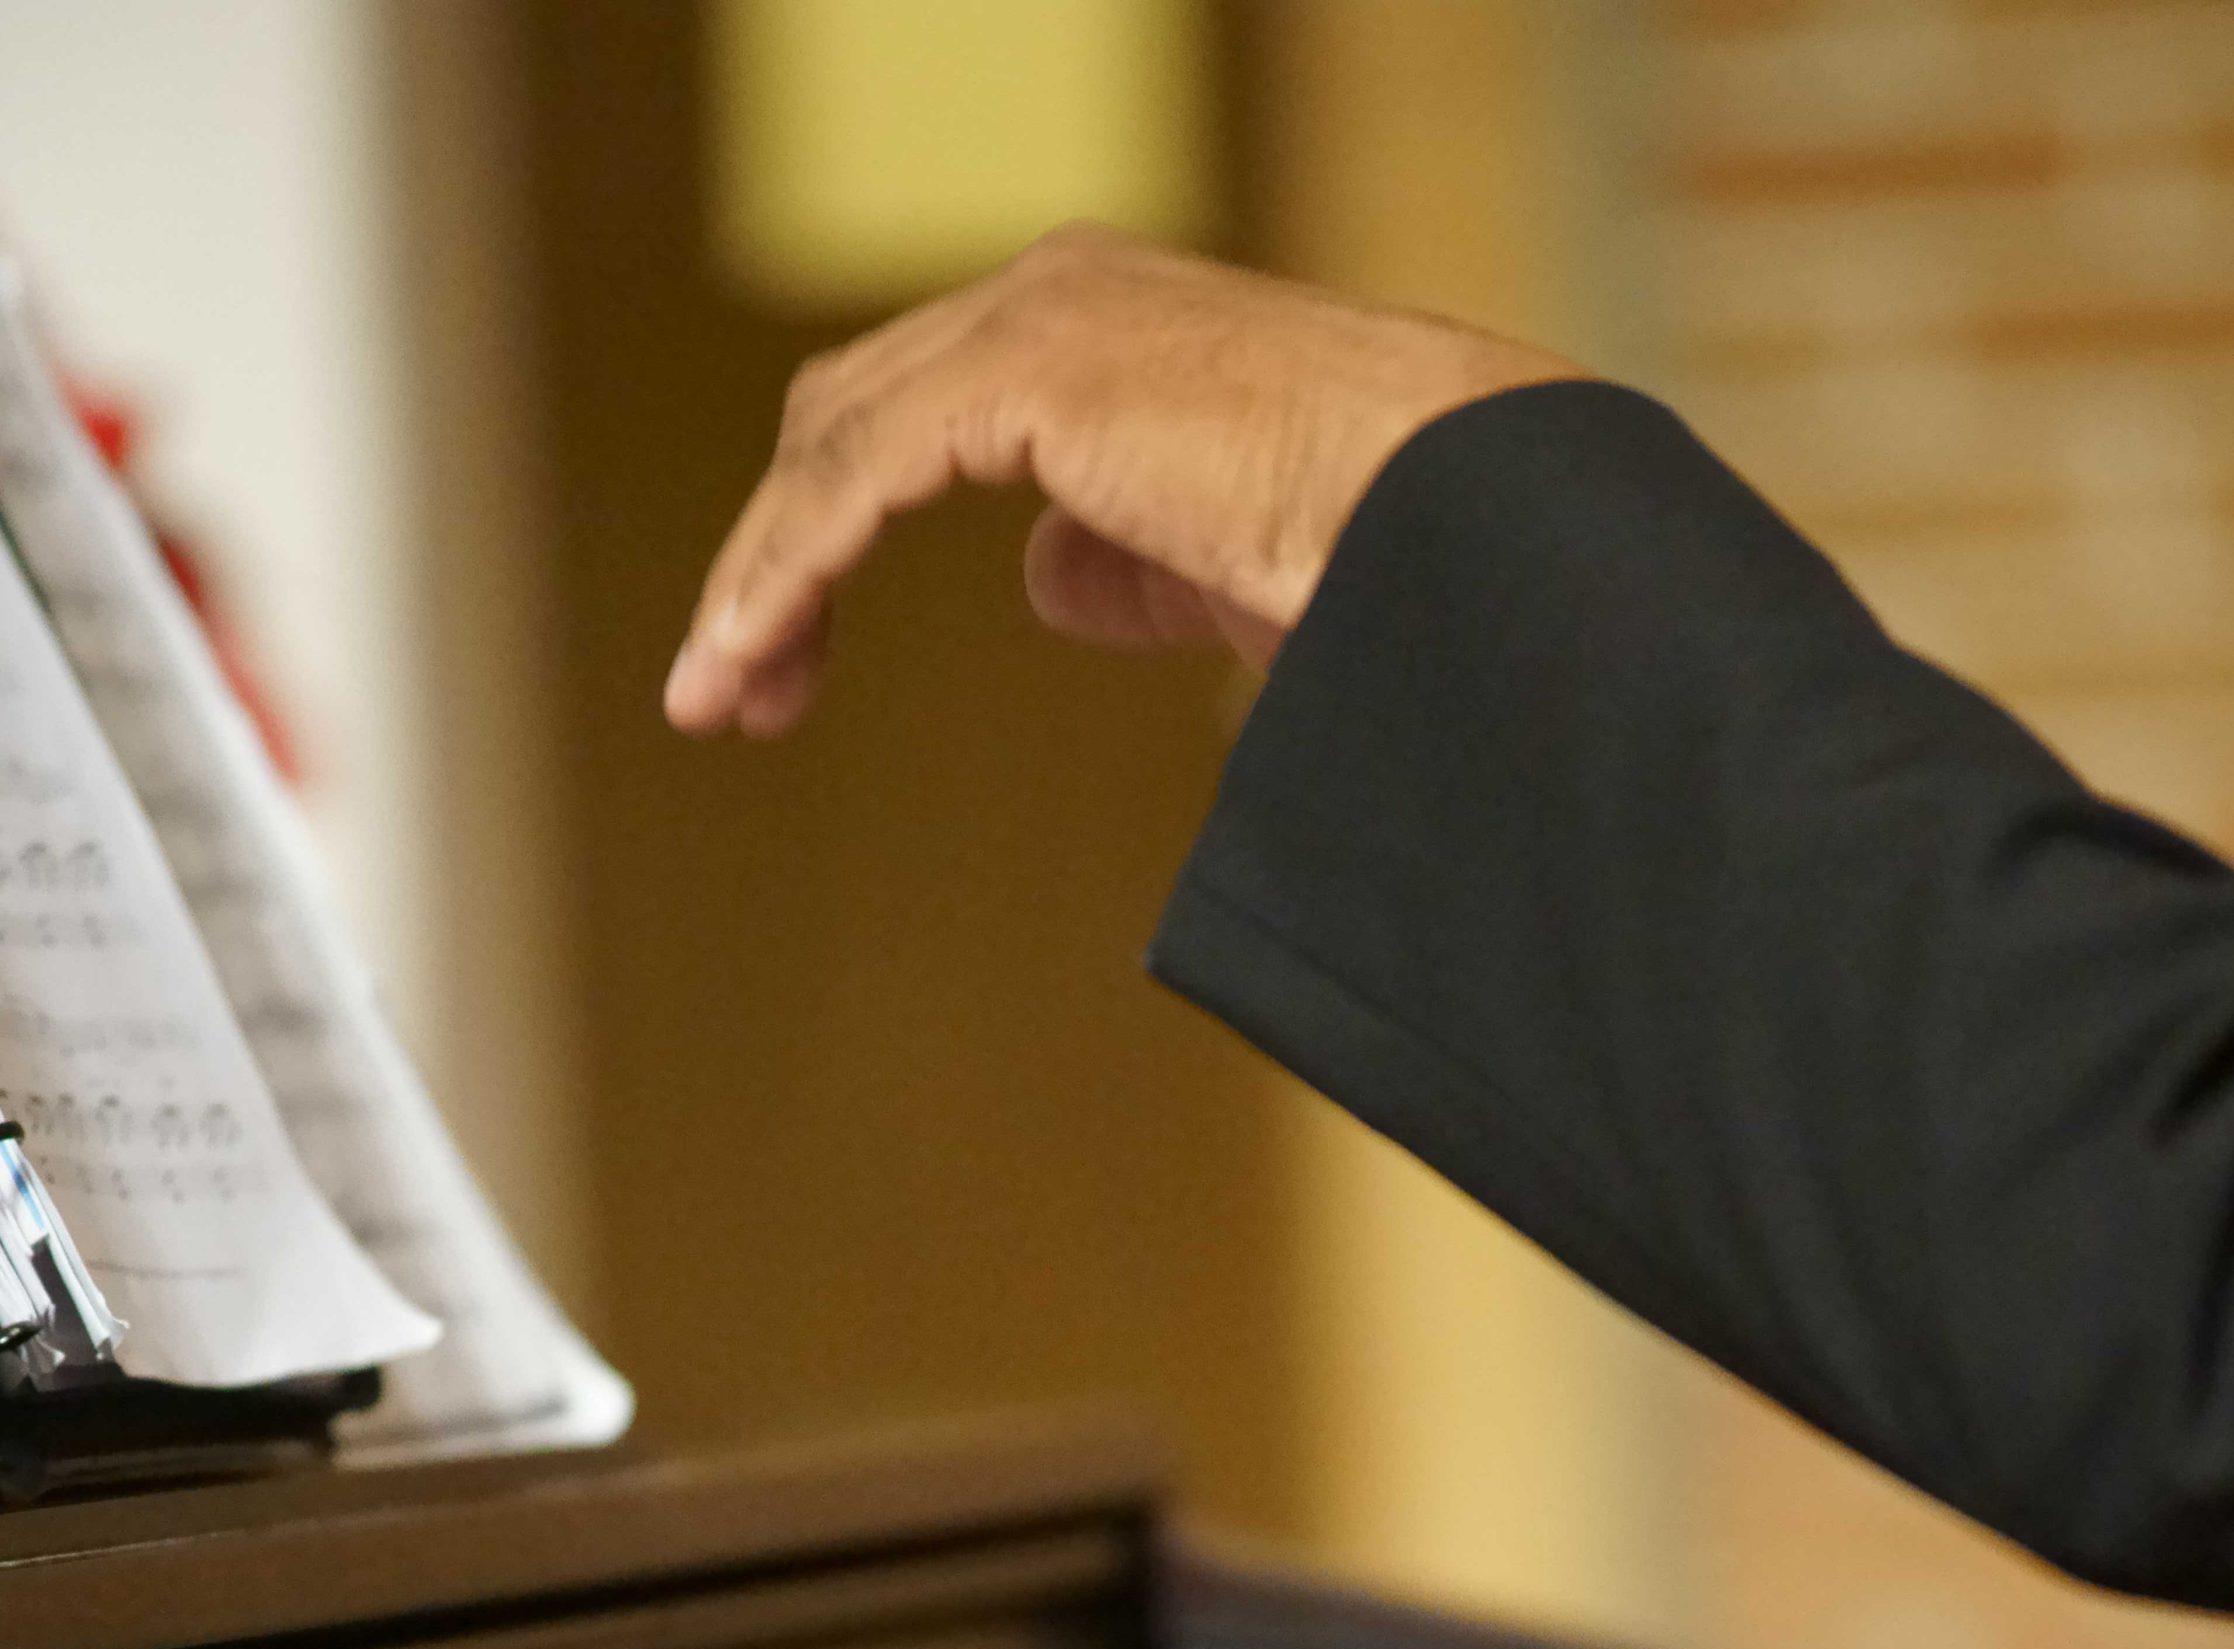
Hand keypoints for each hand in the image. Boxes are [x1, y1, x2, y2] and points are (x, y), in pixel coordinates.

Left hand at [664, 225, 1578, 736]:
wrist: (1451, 519)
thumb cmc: (1377, 549)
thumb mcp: (1211, 558)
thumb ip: (1119, 557)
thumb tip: (1047, 580)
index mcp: (1097, 328)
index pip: (909, 420)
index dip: (827, 542)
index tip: (786, 667)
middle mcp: (1052, 299)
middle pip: (846, 423)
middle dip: (774, 564)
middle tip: (731, 693)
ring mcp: (1038, 321)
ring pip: (833, 447)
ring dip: (760, 580)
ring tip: (717, 700)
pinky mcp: (1028, 372)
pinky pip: (859, 478)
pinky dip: (789, 570)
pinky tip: (751, 656)